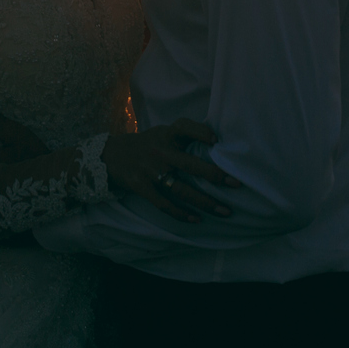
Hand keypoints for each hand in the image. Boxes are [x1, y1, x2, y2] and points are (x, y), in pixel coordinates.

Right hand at [102, 121, 240, 222]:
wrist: (111, 155)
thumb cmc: (148, 144)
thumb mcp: (162, 132)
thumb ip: (183, 135)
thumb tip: (217, 141)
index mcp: (166, 135)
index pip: (184, 128)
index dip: (200, 132)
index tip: (215, 140)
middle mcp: (159, 152)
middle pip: (190, 165)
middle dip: (214, 175)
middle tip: (236, 184)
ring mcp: (150, 171)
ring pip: (181, 189)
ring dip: (204, 202)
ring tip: (224, 211)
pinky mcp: (141, 187)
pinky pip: (164, 204)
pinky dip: (180, 213)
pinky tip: (196, 219)